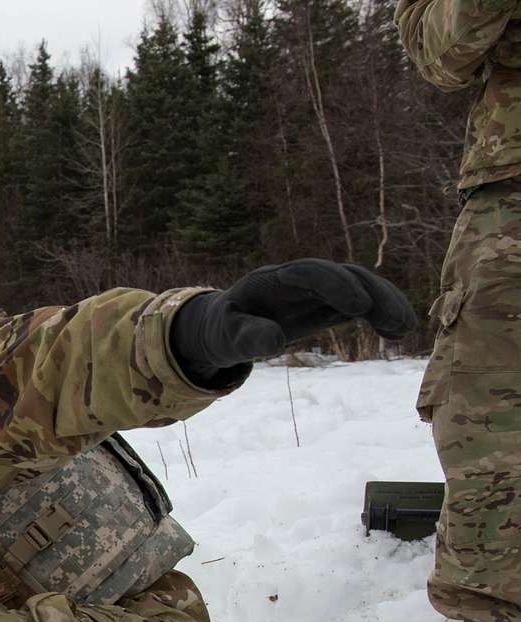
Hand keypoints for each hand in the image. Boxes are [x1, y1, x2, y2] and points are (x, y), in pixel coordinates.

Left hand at [171, 259, 417, 371]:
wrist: (229, 327)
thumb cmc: (226, 331)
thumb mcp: (227, 339)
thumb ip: (247, 338)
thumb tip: (275, 341)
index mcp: (270, 281)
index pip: (307, 272)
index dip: (335, 284)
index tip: (357, 306)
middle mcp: (300, 279)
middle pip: (342, 274)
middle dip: (371, 292)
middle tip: (394, 321)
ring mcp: (318, 290)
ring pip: (359, 285)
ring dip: (384, 302)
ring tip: (404, 328)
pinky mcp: (329, 304)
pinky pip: (361, 302)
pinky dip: (381, 313)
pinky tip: (398, 331)